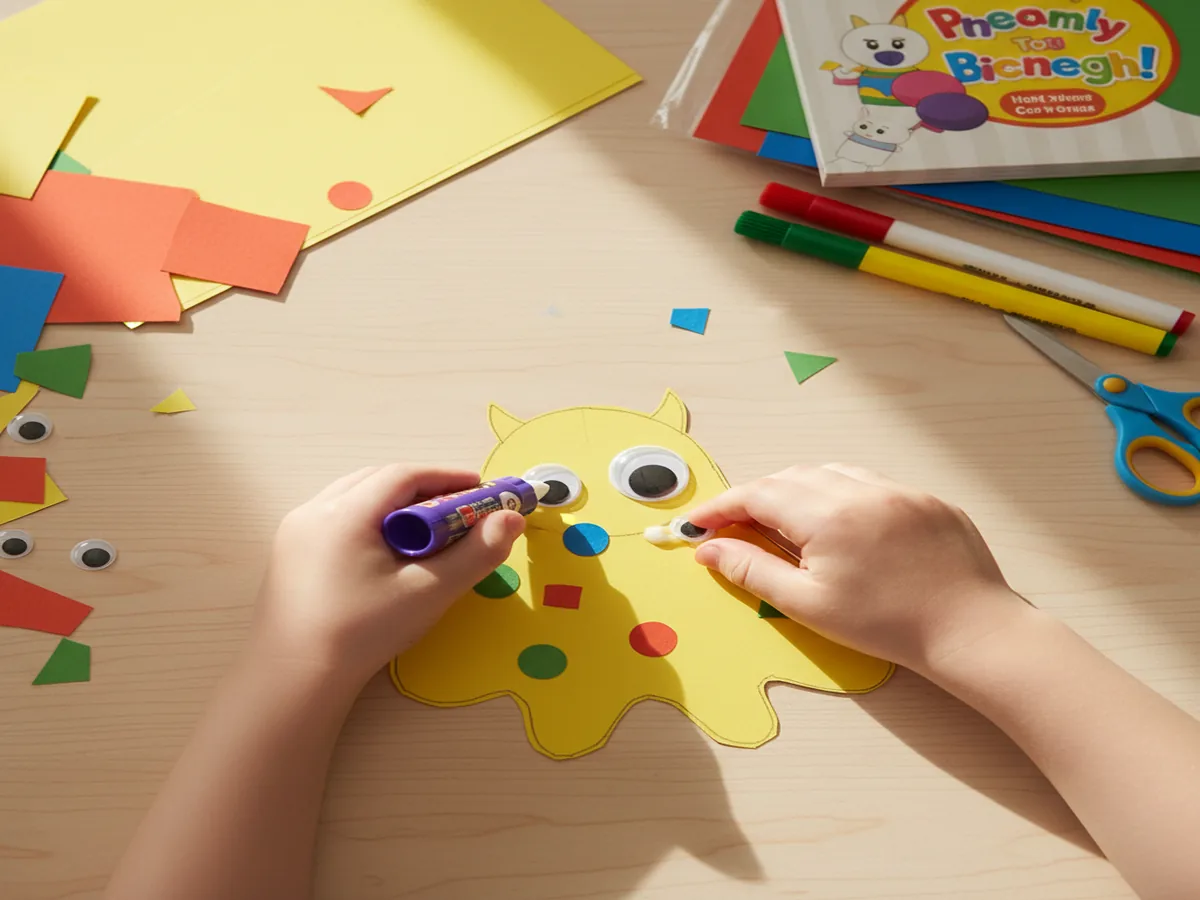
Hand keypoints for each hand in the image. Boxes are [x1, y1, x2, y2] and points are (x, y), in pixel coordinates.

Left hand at [251, 465, 524, 688]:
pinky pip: (336, 518)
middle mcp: (314, 510)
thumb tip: (512, 519)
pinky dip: (368, 519)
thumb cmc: (362, 632)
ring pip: (353, 497)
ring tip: (426, 528)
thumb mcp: (428, 593)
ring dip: (393, 502)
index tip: (481, 488)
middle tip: (459, 507)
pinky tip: (386, 549)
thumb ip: (474, 554)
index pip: (403, 476)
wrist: (293, 681)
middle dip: (422, 487)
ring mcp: (294, 531)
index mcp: (345, 513)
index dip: (446, 477)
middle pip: (376, 481)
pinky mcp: (287, 554)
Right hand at [687, 464, 1029, 675]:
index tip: (698, 523)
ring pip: (830, 474)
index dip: (723, 507)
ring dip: (797, 490)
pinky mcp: (926, 500)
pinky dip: (840, 494)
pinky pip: (870, 483)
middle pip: (790, 478)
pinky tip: (839, 523)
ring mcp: (898, 490)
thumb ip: (753, 570)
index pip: (759, 495)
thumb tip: (709, 549)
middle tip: (735, 527)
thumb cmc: (887, 625)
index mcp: (828, 515)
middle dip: (756, 498)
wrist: (971, 630)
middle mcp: (861, 490)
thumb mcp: (808, 605)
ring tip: (783, 522)